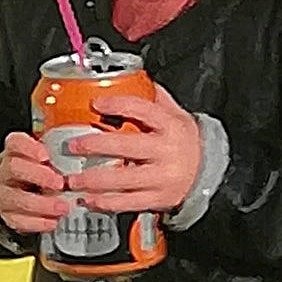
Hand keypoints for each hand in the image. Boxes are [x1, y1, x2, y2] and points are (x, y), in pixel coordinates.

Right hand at [0, 130, 69, 234]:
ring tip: (63, 207)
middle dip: (39, 175)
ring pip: (16, 198)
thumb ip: (59, 155)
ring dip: (42, 204)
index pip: (16, 143)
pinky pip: (18, 220)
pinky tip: (53, 222)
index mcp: (16, 152)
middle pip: (14, 168)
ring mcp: (4, 194)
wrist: (20, 192)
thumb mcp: (48, 158)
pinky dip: (38, 223)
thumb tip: (87, 152)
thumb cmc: (38, 171)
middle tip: (60, 183)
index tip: (46, 156)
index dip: (29, 148)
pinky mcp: (8, 215)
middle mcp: (6, 171)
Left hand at [66, 85, 200, 215]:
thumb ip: (155, 99)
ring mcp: (162, 178)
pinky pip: (128, 202)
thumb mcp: (178, 115)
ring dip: (93, 180)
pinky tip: (90, 199)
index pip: (142, 110)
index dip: (116, 105)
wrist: (209, 171)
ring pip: (122, 180)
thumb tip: (133, 79)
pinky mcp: (158, 199)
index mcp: (171, 127)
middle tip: (72, 145)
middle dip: (94, 146)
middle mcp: (166, 152)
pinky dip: (106, 203)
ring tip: (73, 179)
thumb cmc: (186, 141)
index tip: (95, 104)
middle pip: (125, 146)